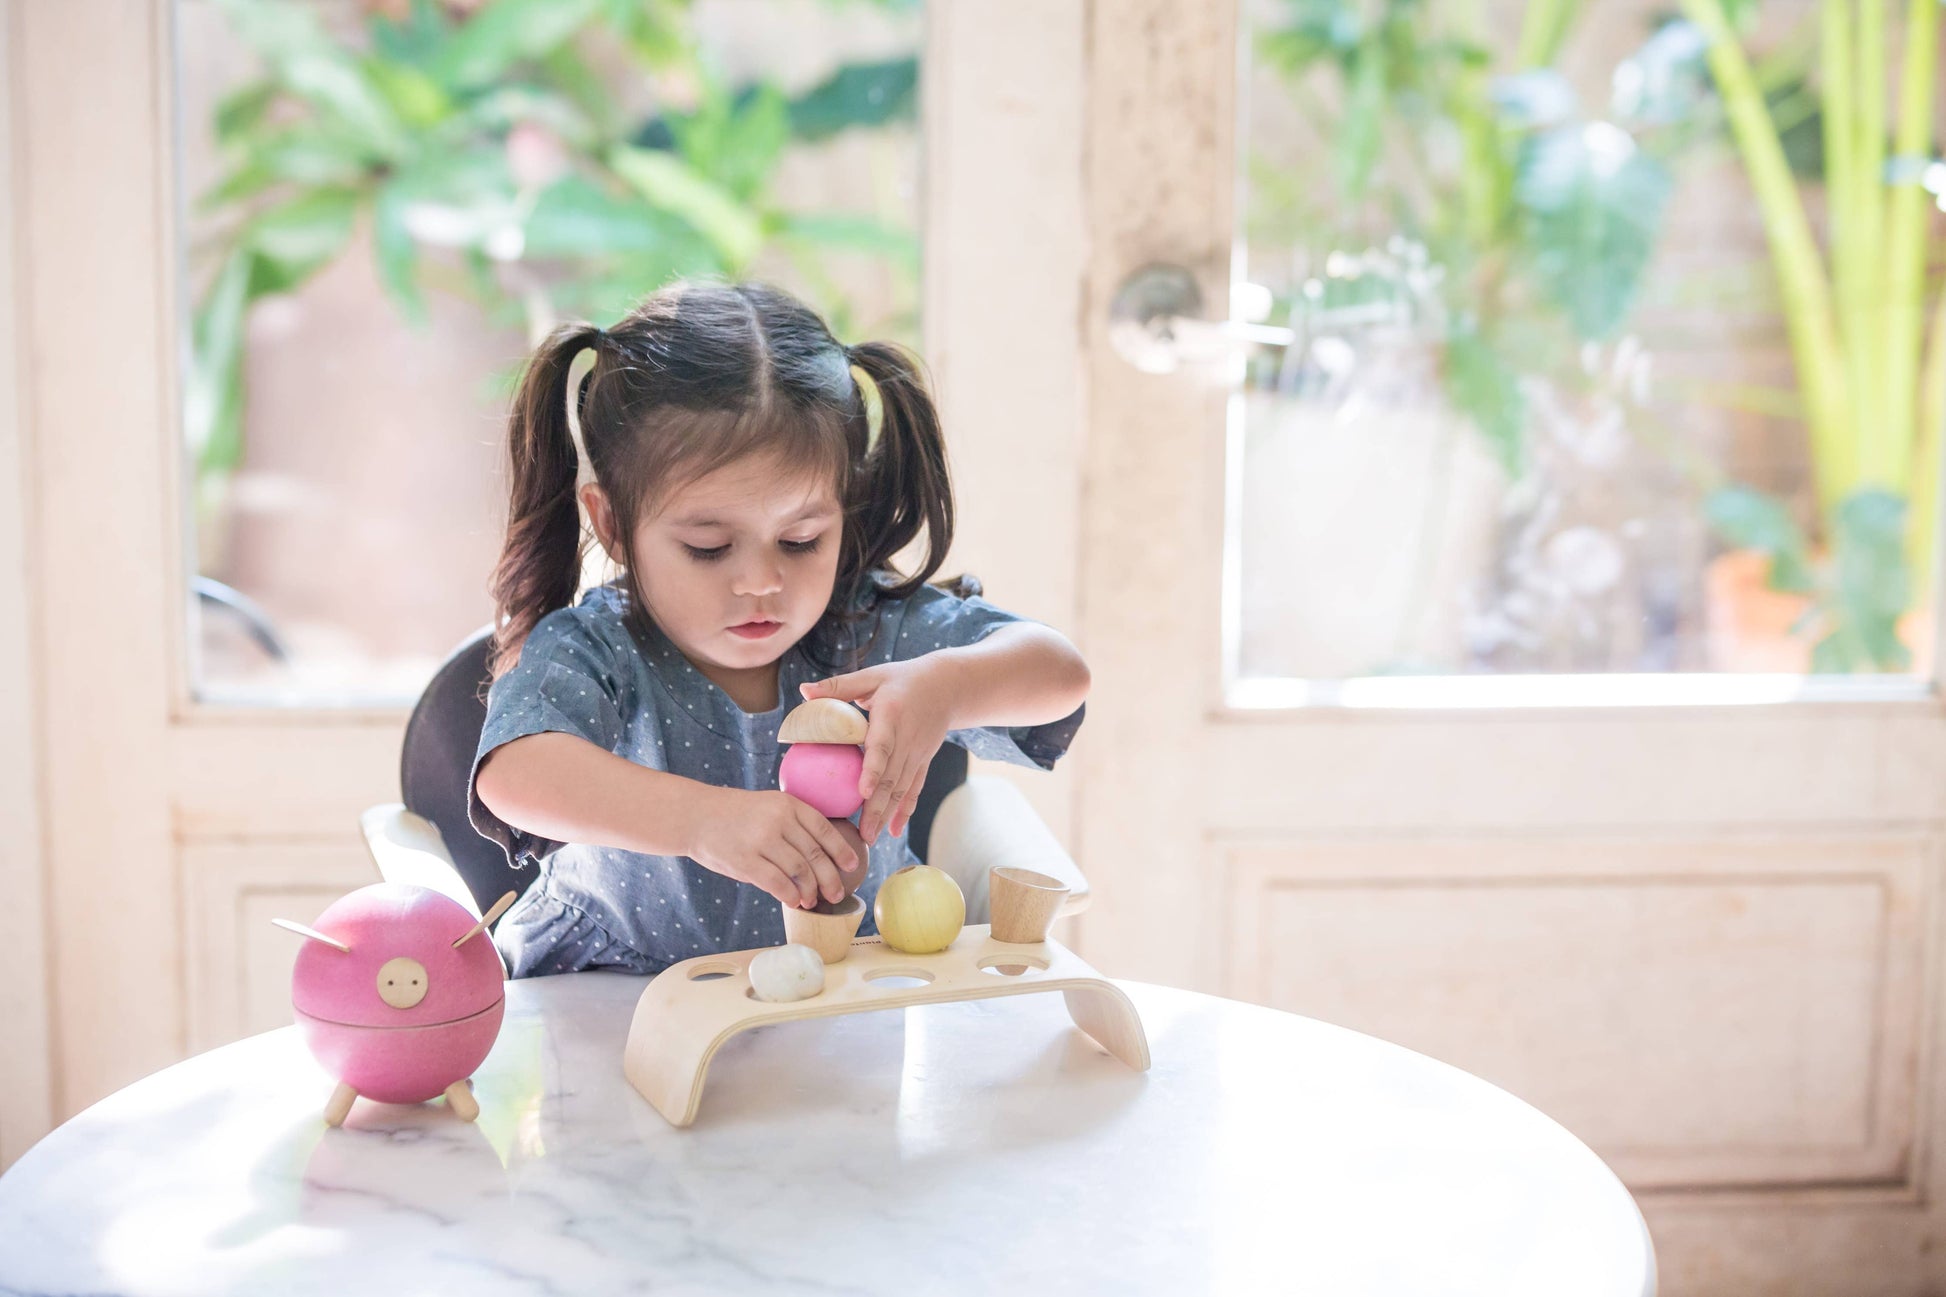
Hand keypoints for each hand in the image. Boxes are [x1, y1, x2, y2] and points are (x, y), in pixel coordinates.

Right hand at [684, 787, 856, 909]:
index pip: (824, 828)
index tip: (852, 865)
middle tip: (837, 893)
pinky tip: (794, 901)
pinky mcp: (745, 860)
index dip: (841, 850)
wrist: (694, 816)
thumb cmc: (734, 815)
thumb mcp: (767, 806)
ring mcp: (761, 840)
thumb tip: (820, 857)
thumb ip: (791, 824)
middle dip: (830, 878)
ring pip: (799, 871)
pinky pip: (777, 883)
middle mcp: (778, 820)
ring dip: (810, 890)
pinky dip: (790, 895)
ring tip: (813, 900)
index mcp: (787, 804)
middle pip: (815, 853)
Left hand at [800, 657, 956, 841]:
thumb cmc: (902, 679)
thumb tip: (804, 692)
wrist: (948, 685)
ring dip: (887, 815)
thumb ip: (839, 686)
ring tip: (871, 838)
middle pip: (892, 777)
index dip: (873, 770)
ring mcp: (918, 753)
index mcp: (892, 715)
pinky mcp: (923, 761)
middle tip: (862, 834)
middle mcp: (908, 738)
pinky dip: (905, 811)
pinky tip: (893, 831)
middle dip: (877, 808)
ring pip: (902, 788)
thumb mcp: (872, 676)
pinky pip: (914, 788)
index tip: (863, 792)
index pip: (882, 746)